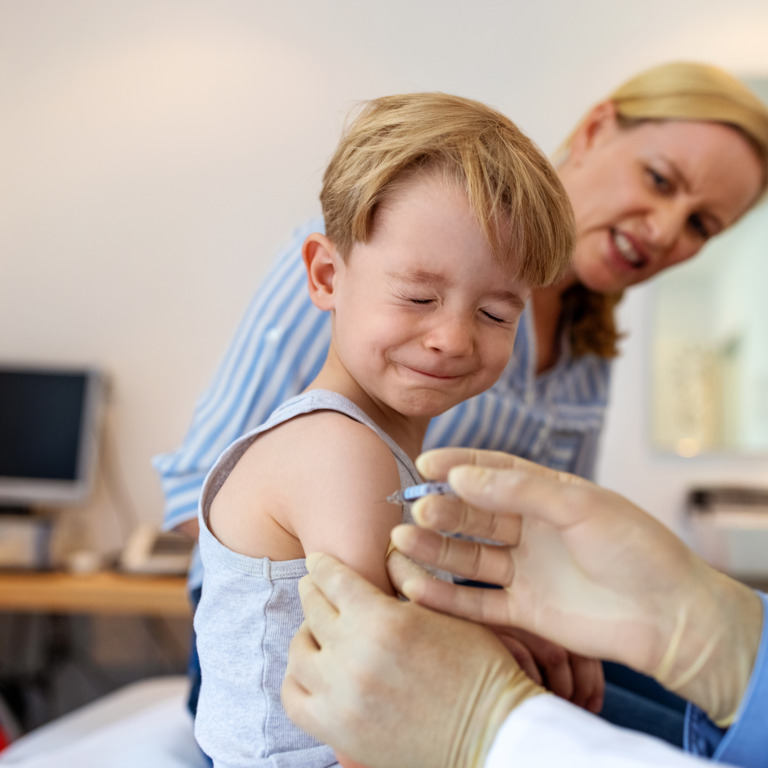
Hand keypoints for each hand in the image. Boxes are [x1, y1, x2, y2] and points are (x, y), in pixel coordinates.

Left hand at [283, 552, 544, 767]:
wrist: (492, 732)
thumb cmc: (479, 667)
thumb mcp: (449, 612)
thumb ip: (411, 580)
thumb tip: (386, 553)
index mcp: (384, 620)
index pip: (333, 580)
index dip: (322, 565)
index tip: (317, 561)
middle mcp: (355, 655)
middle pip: (313, 610)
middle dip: (313, 592)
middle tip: (314, 587)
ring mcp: (342, 696)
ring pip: (299, 651)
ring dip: (306, 634)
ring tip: (317, 630)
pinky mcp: (339, 730)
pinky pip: (294, 698)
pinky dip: (296, 678)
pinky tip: (311, 669)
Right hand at [388, 447, 762, 724]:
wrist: (672, 617)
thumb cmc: (636, 549)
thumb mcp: (580, 505)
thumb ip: (519, 489)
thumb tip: (460, 475)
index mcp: (547, 496)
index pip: (493, 472)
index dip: (458, 465)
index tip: (425, 462)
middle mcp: (530, 530)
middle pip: (474, 515)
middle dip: (443, 510)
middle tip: (416, 508)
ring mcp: (525, 571)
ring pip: (468, 556)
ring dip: (435, 549)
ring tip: (402, 541)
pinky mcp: (524, 611)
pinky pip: (477, 601)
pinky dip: (446, 595)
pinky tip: (416, 584)